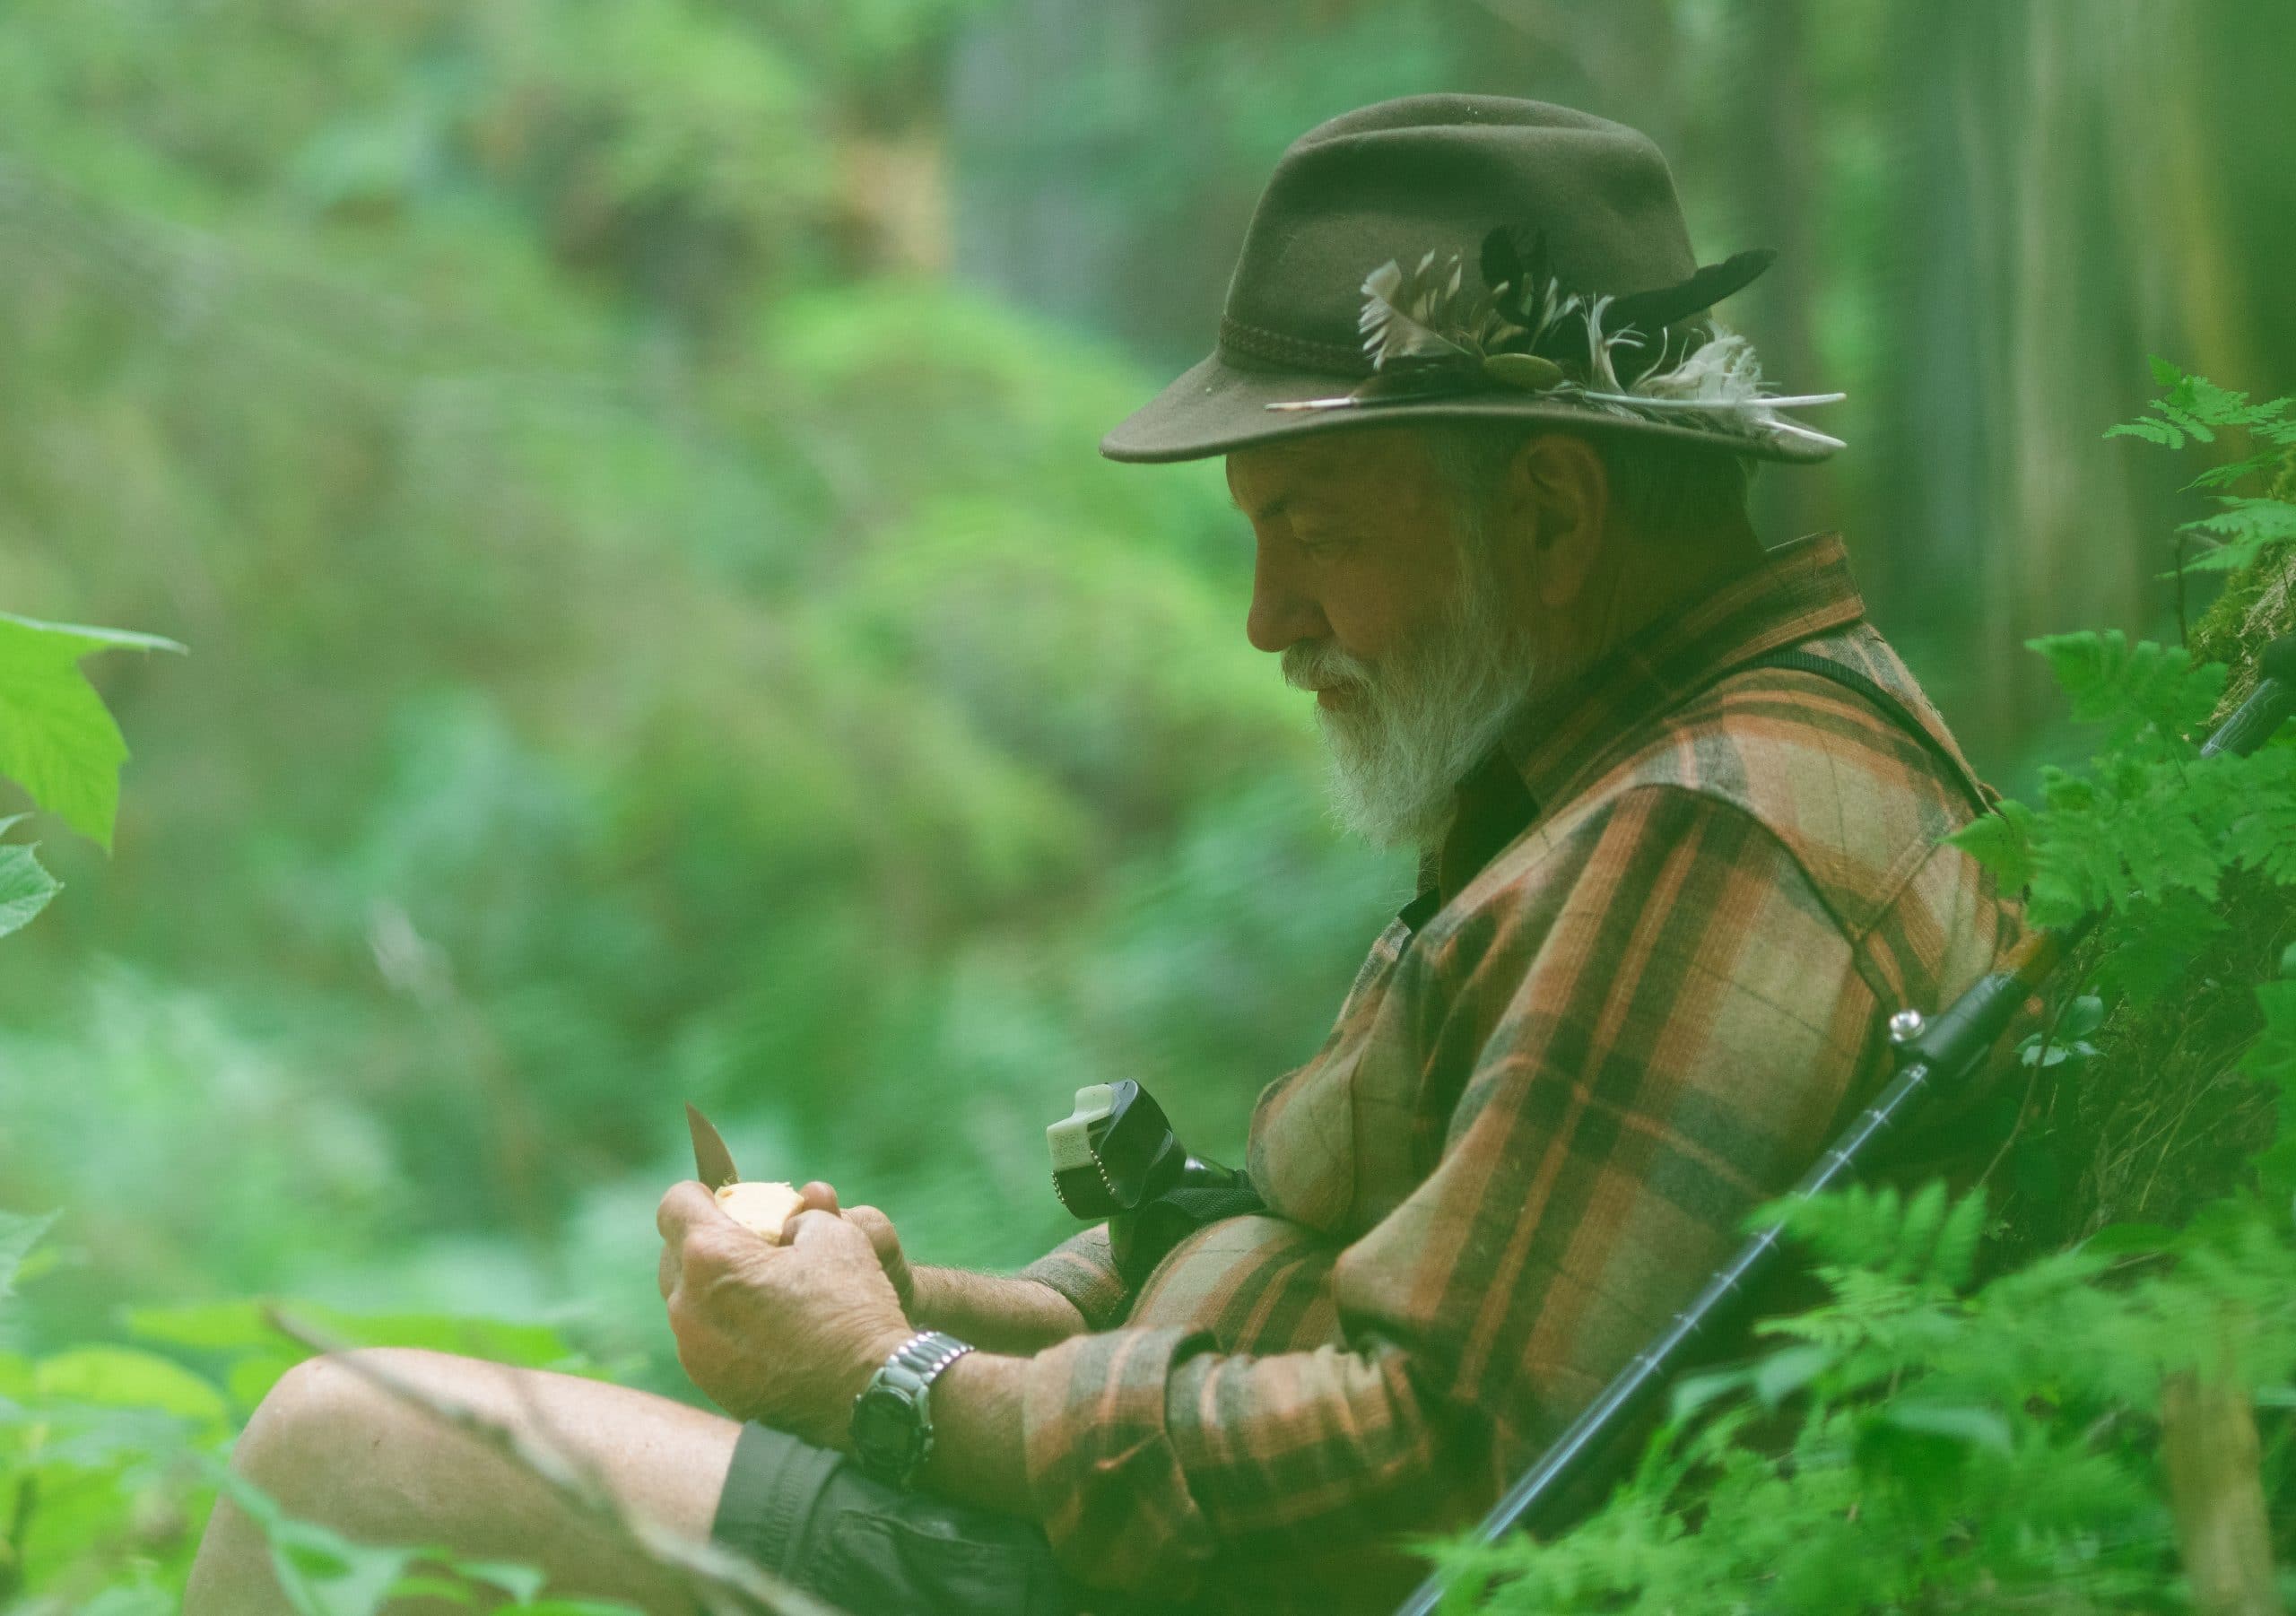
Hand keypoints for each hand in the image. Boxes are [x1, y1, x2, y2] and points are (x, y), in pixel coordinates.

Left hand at [656, 1182, 909, 1448]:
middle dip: (704, 1241)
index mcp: (711, 1256)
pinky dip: (724, 1324)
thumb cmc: (851, 1307)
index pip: (675, 1204)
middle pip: (675, 1254)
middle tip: (748, 1244)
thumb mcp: (835, 1235)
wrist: (865, 1394)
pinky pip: (703, 1337)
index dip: (699, 1194)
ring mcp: (693, 1348)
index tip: (724, 1200)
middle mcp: (687, 1304)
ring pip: (687, 1299)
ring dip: (713, 1286)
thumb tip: (786, 1224)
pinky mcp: (708, 1381)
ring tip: (760, 1288)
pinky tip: (766, 1327)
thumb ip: (796, 1218)